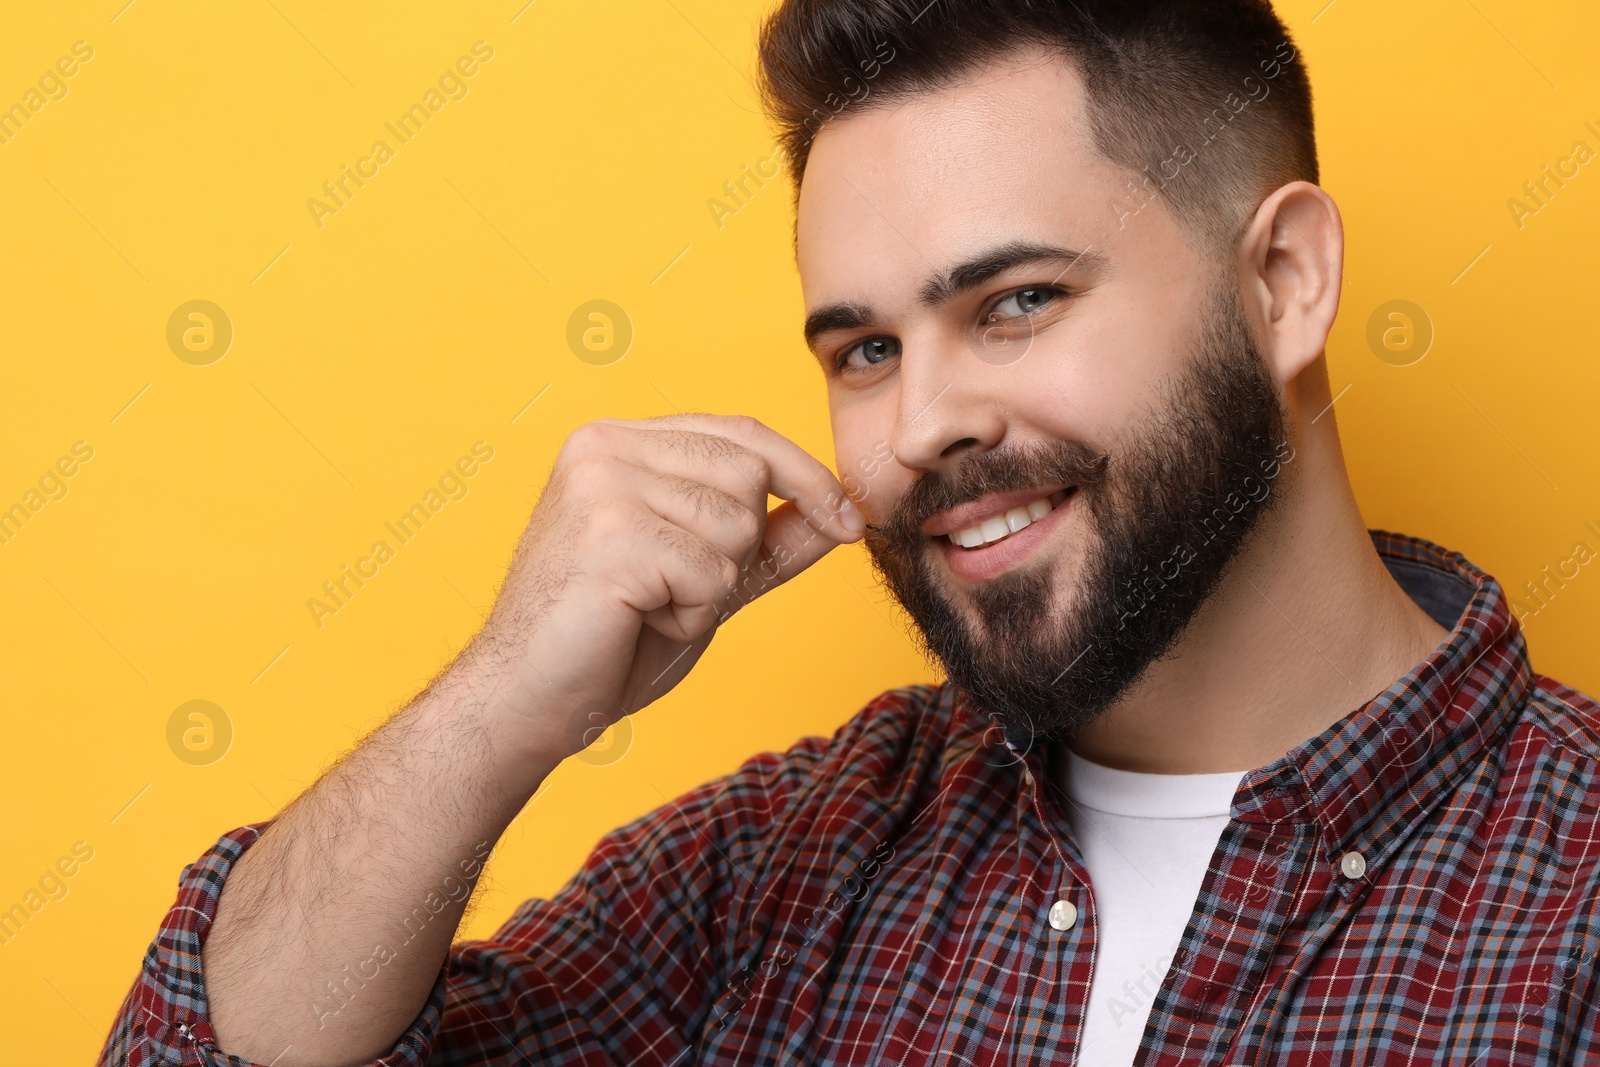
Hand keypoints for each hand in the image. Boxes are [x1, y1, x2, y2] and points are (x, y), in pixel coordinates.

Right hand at [455, 413, 865, 763]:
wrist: (526, 701)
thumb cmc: (608, 641)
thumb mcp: (705, 577)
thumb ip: (769, 541)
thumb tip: (843, 511)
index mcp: (620, 440)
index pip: (742, 433)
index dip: (805, 476)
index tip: (849, 521)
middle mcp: (605, 445)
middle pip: (749, 474)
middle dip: (738, 548)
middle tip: (673, 590)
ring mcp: (602, 485)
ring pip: (737, 526)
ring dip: (712, 588)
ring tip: (648, 607)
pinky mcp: (609, 535)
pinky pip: (712, 573)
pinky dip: (692, 614)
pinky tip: (638, 622)